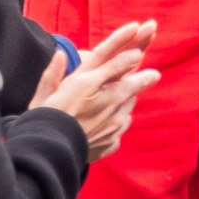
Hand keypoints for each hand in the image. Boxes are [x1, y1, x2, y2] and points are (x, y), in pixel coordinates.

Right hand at [35, 20, 160, 160]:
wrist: (50, 156)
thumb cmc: (43, 122)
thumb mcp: (44, 95)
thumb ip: (53, 73)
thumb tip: (59, 53)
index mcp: (86, 84)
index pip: (116, 62)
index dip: (130, 49)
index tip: (141, 42)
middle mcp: (105, 102)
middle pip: (132, 84)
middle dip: (144, 76)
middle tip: (154, 74)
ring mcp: (112, 123)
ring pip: (127, 105)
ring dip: (125, 100)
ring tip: (114, 101)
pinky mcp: (112, 140)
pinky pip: (121, 125)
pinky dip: (117, 121)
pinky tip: (105, 122)